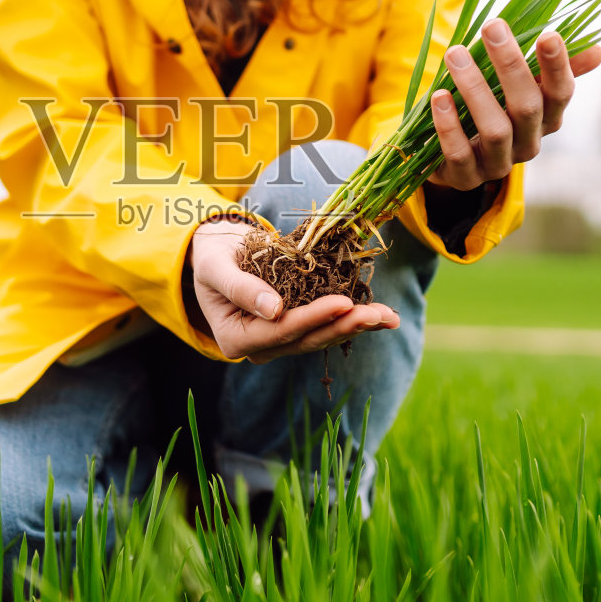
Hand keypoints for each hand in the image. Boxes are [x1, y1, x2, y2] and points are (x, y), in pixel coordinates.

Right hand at [187, 218, 398, 363]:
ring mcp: (280, 341)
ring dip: (356, 326)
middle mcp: (260, 348)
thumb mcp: (216, 267)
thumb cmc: (212, 257)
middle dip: (344, 326)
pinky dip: (353, 319)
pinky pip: (327, 327)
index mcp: (235, 339)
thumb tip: (273, 309)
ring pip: (322, 337)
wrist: (216, 254)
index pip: (280, 331)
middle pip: (307, 340)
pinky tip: (382, 315)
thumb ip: (239, 288)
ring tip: (388, 316)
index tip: (342, 301)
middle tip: (377, 314)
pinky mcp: (296, 329)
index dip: (313, 318)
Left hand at [426, 20, 600, 190]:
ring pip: (494, 130)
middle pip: (527, 107)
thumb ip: (551, 70)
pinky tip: (439, 96)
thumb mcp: (520, 89)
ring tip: (455, 54)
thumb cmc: (491, 110)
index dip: (557, 66)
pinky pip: (459, 153)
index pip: (561, 93)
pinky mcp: (466, 177)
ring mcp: (498, 164)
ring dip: (475, 89)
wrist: (451, 158)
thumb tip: (598, 51)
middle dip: (511, 65)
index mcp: (546, 120)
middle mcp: (528, 144)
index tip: (547, 34)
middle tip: (491, 26)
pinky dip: (448, 124)